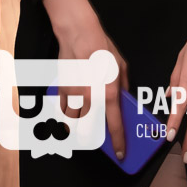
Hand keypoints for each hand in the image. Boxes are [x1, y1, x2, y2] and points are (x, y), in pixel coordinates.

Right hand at [42, 0, 129, 160]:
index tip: (121, 153)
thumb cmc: (101, 46)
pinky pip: (64, 111)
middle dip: (92, 139)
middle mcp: (90, 96)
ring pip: (73, 123)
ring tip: (83, 124)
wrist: (77, 32)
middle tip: (97, 138)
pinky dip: (68, 114)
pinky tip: (73, 109)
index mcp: (108, 90)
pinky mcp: (62, 89)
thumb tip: (124, 102)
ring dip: (78, 127)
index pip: (114, 123)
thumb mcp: (121, 65)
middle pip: (87, 131)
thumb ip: (123, 87)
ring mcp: (74, 94)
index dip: (118, 141)